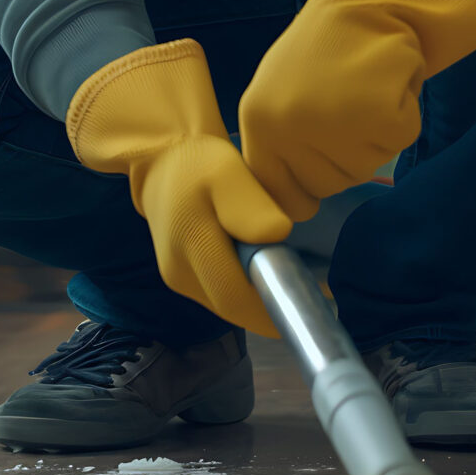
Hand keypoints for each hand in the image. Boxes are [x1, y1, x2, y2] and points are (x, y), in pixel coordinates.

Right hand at [67, 38, 291, 336]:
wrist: (164, 164)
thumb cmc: (199, 165)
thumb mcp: (227, 172)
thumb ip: (250, 206)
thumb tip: (277, 235)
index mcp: (191, 245)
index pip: (234, 297)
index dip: (272, 309)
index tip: (311, 306)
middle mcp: (179, 274)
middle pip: (233, 307)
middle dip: (271, 307)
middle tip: (311, 293)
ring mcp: (178, 280)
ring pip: (226, 304)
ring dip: (258, 300)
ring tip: (291, 280)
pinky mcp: (182, 279)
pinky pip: (219, 294)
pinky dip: (245, 290)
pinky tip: (264, 272)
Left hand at [238, 0, 475, 221]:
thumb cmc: (325, 49)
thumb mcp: (280, 94)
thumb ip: (280, 144)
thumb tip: (293, 205)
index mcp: (257, 121)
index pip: (278, 194)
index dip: (304, 187)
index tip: (319, 161)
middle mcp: (288, 127)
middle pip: (326, 186)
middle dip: (342, 157)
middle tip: (347, 105)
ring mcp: (333, 123)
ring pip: (364, 167)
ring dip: (373, 136)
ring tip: (365, 88)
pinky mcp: (379, 114)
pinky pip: (397, 141)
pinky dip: (402, 116)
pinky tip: (388, 82)